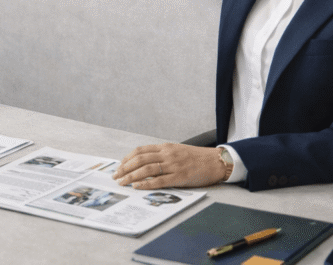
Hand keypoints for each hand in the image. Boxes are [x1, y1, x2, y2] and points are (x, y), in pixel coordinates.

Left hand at [111, 143, 226, 189]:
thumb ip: (162, 155)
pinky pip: (159, 180)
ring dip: (131, 176)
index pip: (140, 151)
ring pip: (147, 169)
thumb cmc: (197, 158)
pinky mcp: (180, 177)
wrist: (216, 162)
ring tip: (123, 182)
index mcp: (165, 147)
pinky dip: (146, 183)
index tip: (119, 166)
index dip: (127, 158)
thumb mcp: (177, 151)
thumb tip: (145, 162)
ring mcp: (173, 165)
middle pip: (140, 159)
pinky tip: (137, 186)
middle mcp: (167, 154)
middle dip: (125, 168)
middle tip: (116, 176)